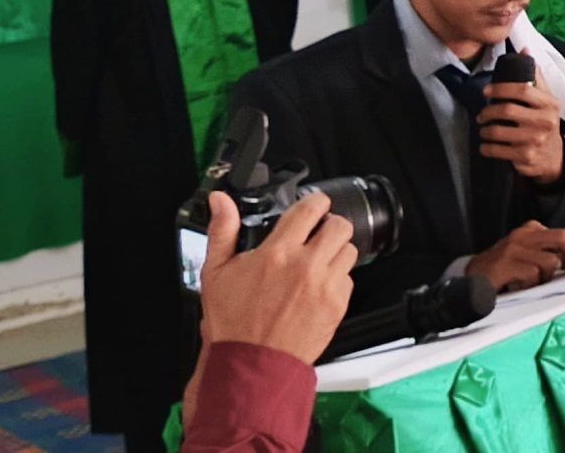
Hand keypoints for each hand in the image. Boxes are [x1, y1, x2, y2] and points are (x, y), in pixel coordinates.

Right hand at [196, 191, 356, 364]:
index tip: (314, 205)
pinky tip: (318, 286)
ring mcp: (325, 285)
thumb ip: (222, 231)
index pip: (311, 208)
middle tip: (319, 233)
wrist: (251, 364)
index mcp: (278, 253)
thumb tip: (220, 201)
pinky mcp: (338, 304)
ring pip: (349, 250)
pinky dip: (338, 278)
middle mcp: (306, 265)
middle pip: (339, 225)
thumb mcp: (215, 273)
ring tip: (318, 261)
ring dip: (336, 251)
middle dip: (330, 225)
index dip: (316, 202)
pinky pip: (349, 279)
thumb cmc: (233, 323)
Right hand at [466, 223, 564, 292]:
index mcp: (531, 230)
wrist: (468, 280)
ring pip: (549, 263)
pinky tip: (515, 286)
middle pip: (562, 238)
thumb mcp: (530, 260)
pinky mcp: (504, 263)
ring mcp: (513, 247)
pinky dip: (529, 286)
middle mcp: (523, 234)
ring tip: (527, 284)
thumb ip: (554, 259)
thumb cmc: (504, 273)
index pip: (564, 237)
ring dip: (544, 279)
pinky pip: (532, 276)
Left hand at [479, 79, 564, 185]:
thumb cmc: (545, 123)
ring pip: (498, 131)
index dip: (500, 88)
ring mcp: (535, 140)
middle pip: (507, 110)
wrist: (554, 157)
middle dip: (488, 112)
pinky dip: (486, 147)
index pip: (522, 89)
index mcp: (549, 104)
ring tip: (483, 130)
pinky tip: (486, 145)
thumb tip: (525, 50)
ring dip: (485, 130)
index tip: (486, 91)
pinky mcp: (525, 156)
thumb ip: (535, 76)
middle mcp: (545, 121)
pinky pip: (496, 150)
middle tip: (481, 115)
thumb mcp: (547, 100)